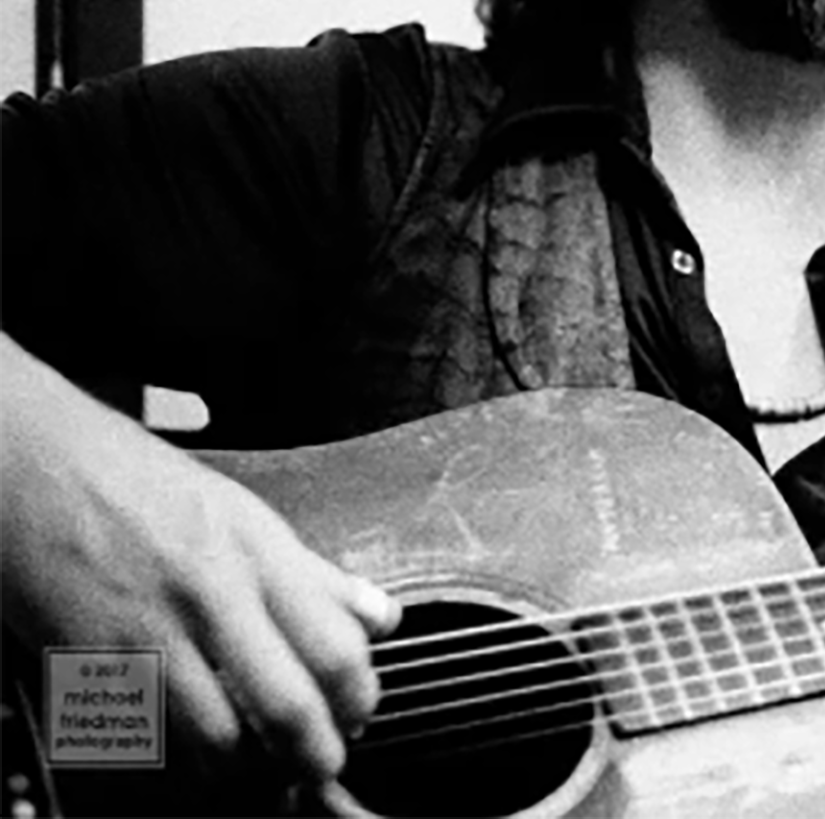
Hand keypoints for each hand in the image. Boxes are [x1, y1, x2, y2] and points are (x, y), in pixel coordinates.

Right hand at [0, 362, 398, 798]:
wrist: (31, 465)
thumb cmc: (132, 480)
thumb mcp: (242, 510)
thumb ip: (314, 573)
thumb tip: (379, 615)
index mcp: (255, 552)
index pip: (335, 647)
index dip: (358, 700)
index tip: (357, 717)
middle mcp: (207, 595)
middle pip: (286, 707)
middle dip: (313, 756)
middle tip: (320, 767)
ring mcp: (145, 635)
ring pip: (217, 740)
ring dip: (247, 770)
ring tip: (260, 769)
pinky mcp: (88, 666)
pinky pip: (148, 736)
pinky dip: (178, 757)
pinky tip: (192, 750)